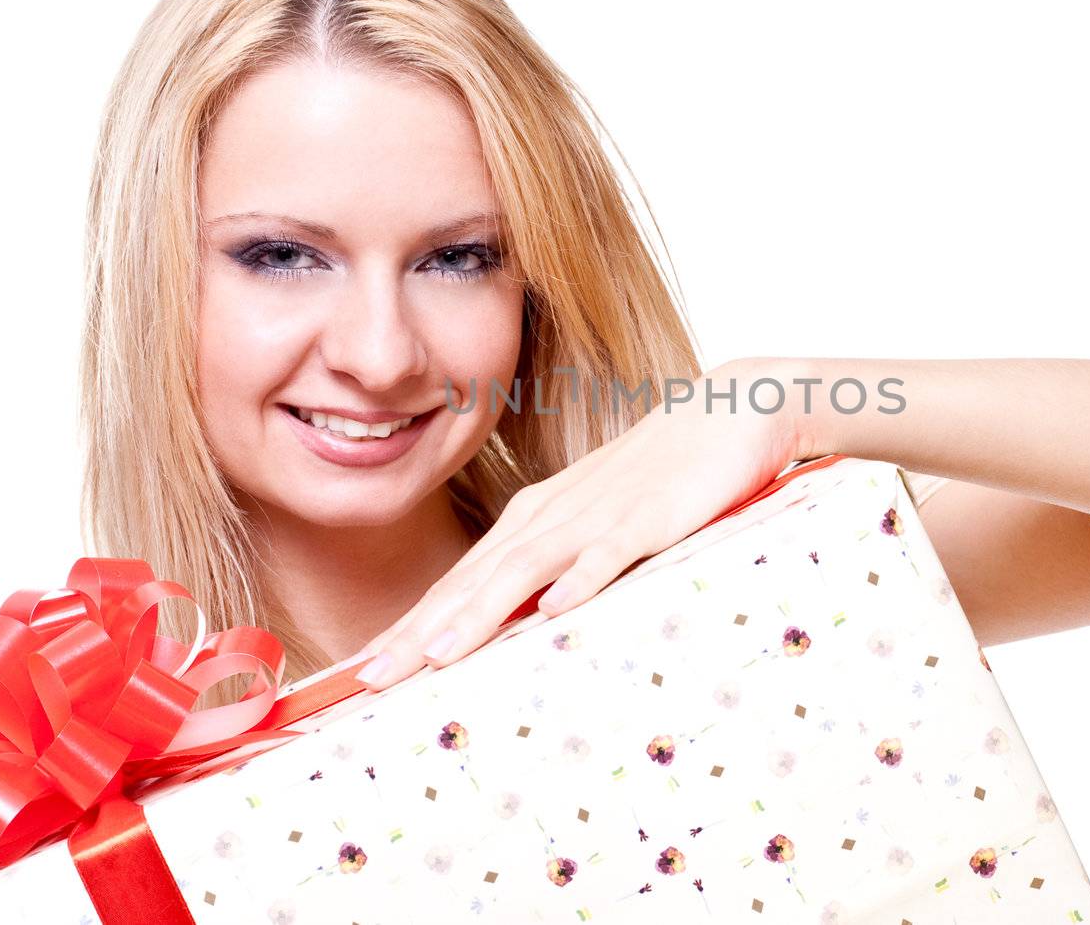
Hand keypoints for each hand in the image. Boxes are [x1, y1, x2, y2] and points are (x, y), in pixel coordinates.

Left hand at [345, 358, 804, 689]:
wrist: (728, 410)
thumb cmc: (660, 471)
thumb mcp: (595, 521)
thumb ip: (554, 565)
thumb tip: (520, 623)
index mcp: (533, 519)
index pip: (458, 581)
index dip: (409, 626)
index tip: (361, 671)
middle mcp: (551, 516)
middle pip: (473, 581)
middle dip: (418, 632)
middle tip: (366, 680)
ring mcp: (598, 515)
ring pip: (525, 569)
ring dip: (479, 613)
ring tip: (438, 657)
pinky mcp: (650, 515)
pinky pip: (610, 552)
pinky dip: (580, 580)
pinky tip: (557, 610)